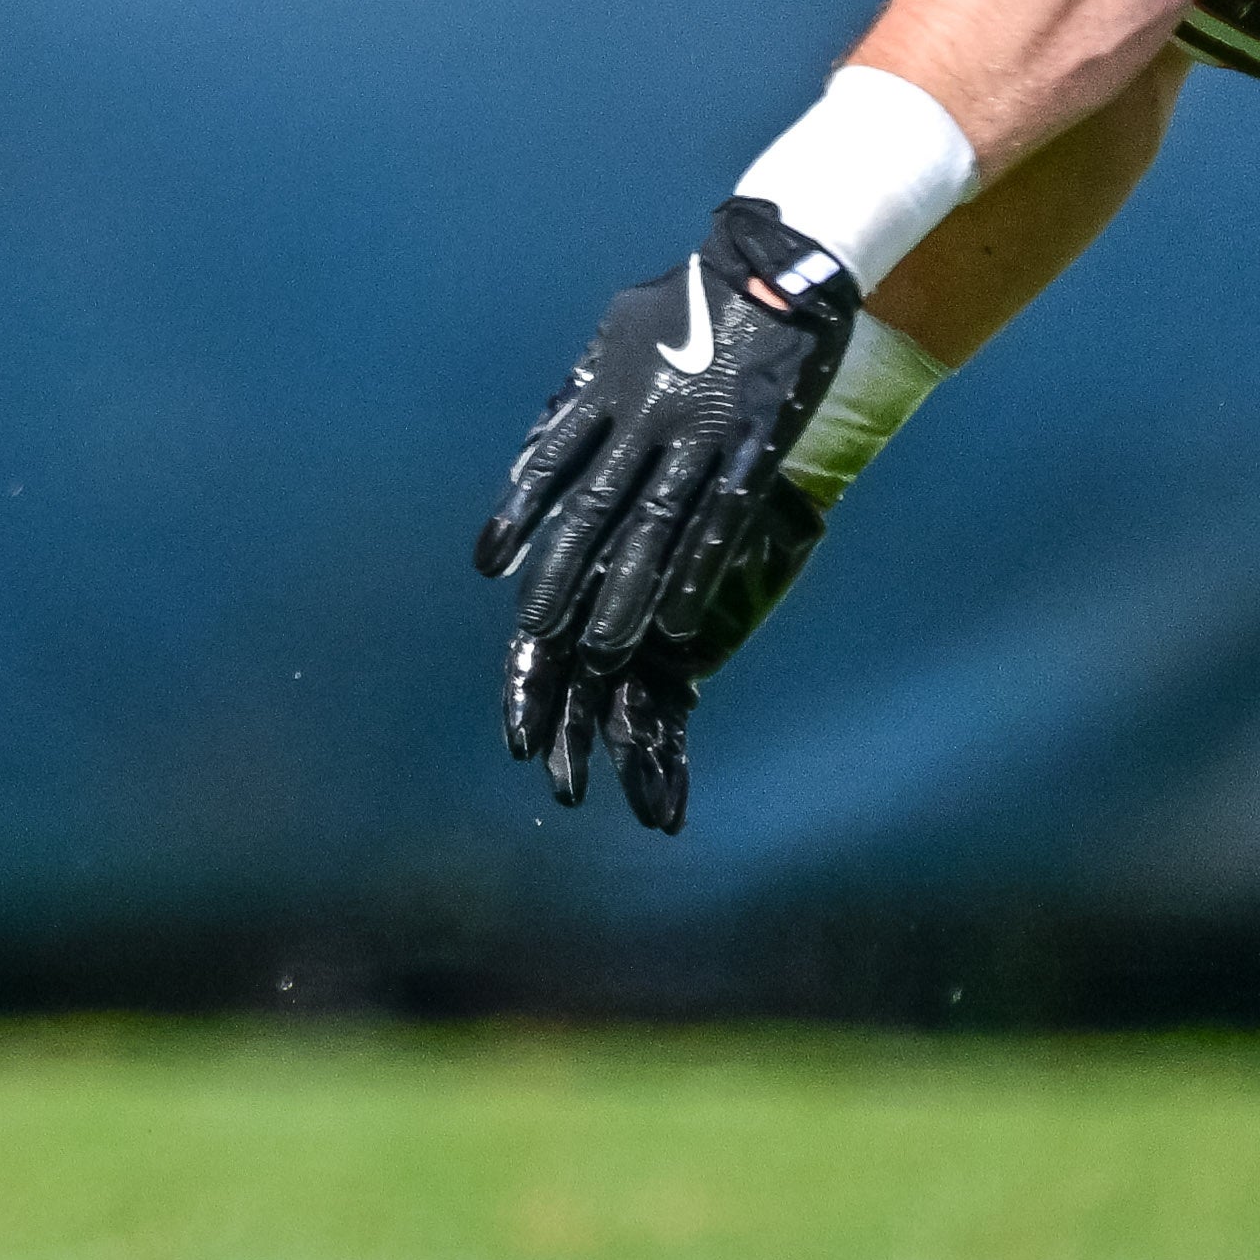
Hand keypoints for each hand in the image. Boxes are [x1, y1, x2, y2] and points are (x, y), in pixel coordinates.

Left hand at [475, 196, 853, 758]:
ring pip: (651, 528)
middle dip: (559, 573)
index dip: (516, 516)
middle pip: (591, 509)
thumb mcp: (623, 325)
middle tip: (533, 628)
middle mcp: (643, 418)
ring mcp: (698, 435)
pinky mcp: (752, 447)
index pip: (549, 464)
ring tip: (599, 648)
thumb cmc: (697, 293)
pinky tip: (679, 622)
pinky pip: (719, 522)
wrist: (777, 263)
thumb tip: (553, 425)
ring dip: (623, 593)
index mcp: (607, 388)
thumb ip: (589, 378)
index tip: (487, 564)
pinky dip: (696, 575)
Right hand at [507, 476, 825, 831]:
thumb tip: (534, 517)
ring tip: (645, 813)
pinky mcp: (681, 664)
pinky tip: (670, 811)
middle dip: (572, 743)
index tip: (522, 744)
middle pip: (577, 691)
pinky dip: (669, 764)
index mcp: (582, 581)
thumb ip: (602, 497)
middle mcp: (602, 617)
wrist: (737, 454)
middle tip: (568, 792)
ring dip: (629, 767)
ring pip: (620, 715)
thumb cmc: (697, 446)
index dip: (531, 698)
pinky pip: (668, 719)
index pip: (545, 652)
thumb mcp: (637, 472)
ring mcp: (640, 646)